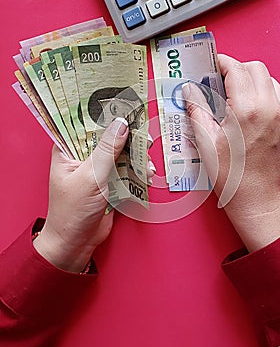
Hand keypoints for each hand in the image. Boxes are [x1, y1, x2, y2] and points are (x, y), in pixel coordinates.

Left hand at [34, 118, 155, 271]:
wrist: (76, 243)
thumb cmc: (72, 211)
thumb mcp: (90, 176)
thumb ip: (107, 150)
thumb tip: (121, 124)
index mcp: (67, 149)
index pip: (84, 122)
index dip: (103, 112)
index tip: (123, 103)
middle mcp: (81, 155)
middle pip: (106, 136)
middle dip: (126, 136)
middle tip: (143, 134)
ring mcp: (95, 169)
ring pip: (119, 152)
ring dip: (134, 156)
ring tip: (145, 162)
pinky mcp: (108, 181)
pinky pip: (125, 169)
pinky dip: (136, 170)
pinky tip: (145, 174)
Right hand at [183, 55, 279, 250]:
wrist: (256, 198)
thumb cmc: (229, 174)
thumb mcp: (205, 140)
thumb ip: (197, 108)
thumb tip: (190, 88)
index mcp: (247, 110)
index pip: (237, 69)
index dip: (222, 63)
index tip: (214, 65)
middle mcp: (272, 109)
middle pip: (258, 69)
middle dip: (239, 70)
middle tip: (224, 82)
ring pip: (272, 83)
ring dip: (255, 85)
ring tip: (240, 101)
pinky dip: (268, 102)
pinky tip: (255, 119)